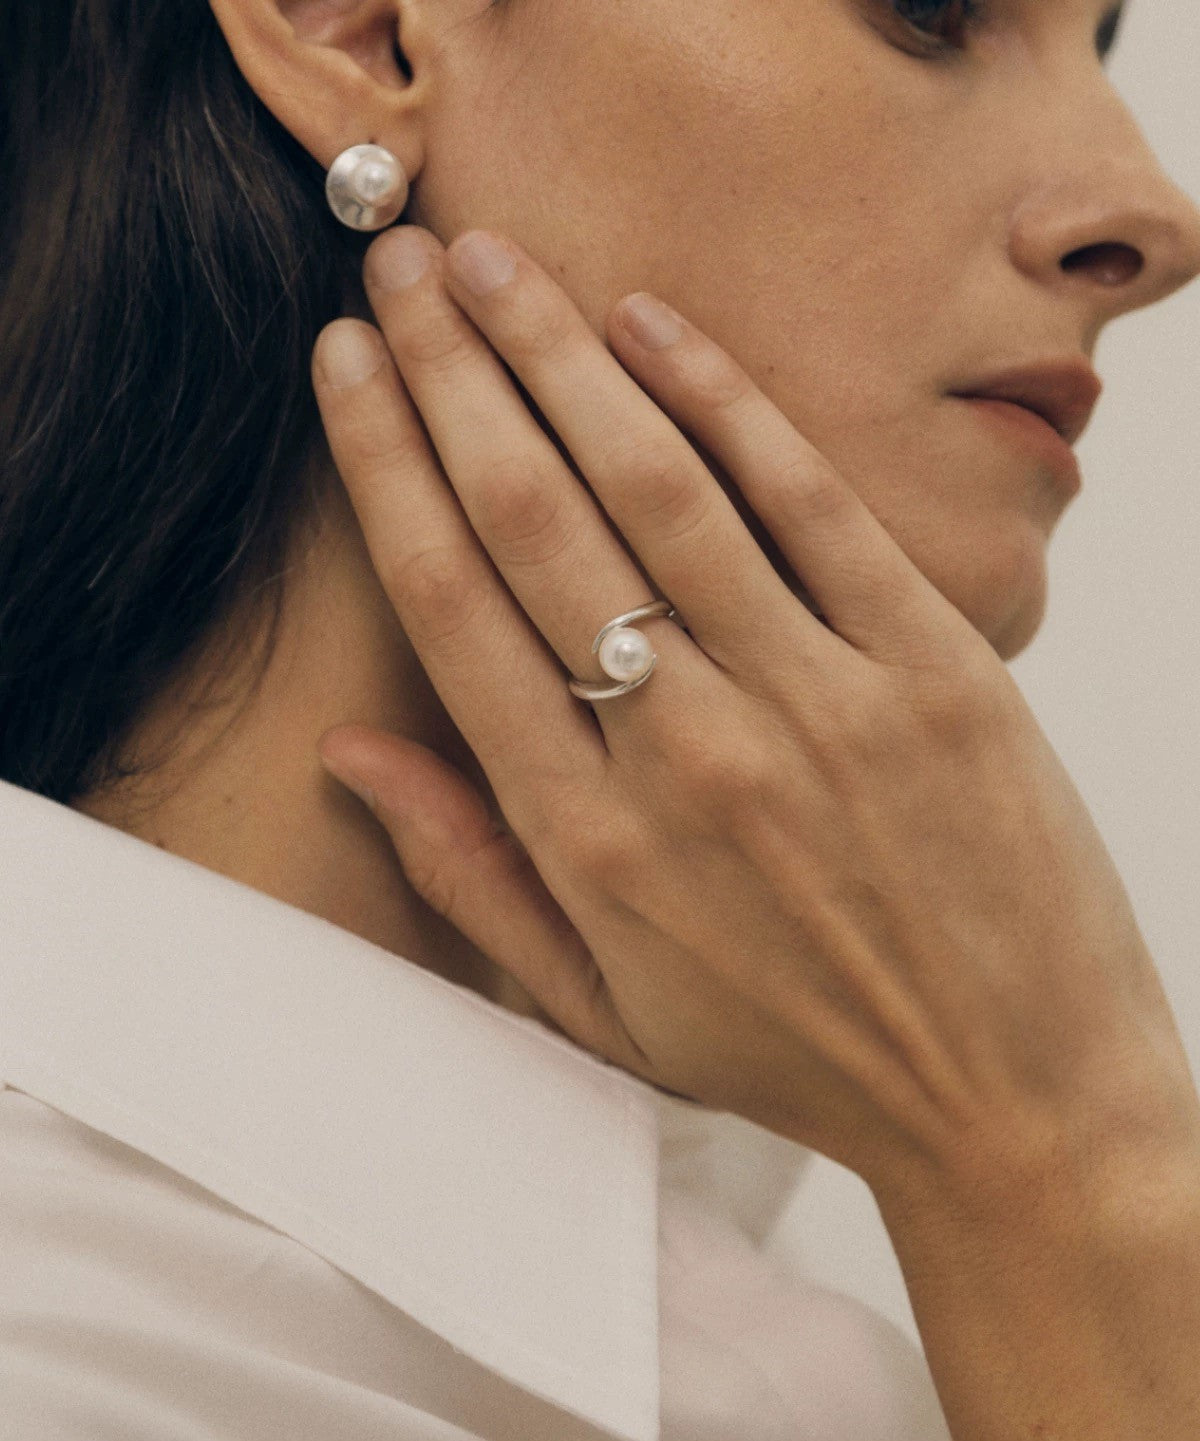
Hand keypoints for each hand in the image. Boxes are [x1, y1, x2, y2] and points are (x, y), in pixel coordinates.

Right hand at [310, 224, 1198, 1204]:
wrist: (1012, 1096)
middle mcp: (686, 754)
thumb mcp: (604, 1009)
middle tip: (396, 267)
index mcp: (591, 841)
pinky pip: (810, 506)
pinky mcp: (932, 669)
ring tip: (492, 261)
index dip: (386, 468)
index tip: (343, 371)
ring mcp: (817, 702)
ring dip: (560, 355)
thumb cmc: (798, 1052)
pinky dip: (724, 403)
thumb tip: (348, 754)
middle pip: (534, 520)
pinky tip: (652, 325)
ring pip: (655, 488)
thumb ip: (472, 876)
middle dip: (448, 374)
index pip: (452, 610)